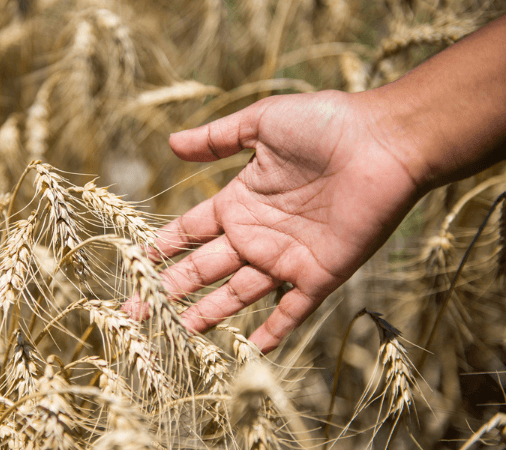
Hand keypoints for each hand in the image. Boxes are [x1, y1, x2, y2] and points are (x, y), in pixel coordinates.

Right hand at [142, 90, 422, 352]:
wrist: (383, 142)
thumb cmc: (325, 124)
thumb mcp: (262, 124)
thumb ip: (216, 138)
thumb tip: (170, 142)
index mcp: (239, 201)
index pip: (190, 231)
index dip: (162, 246)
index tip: (136, 263)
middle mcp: (256, 234)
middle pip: (202, 269)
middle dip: (168, 289)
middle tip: (136, 311)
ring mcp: (284, 257)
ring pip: (235, 295)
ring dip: (206, 314)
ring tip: (175, 333)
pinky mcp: (317, 274)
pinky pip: (290, 310)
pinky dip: (272, 331)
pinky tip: (249, 350)